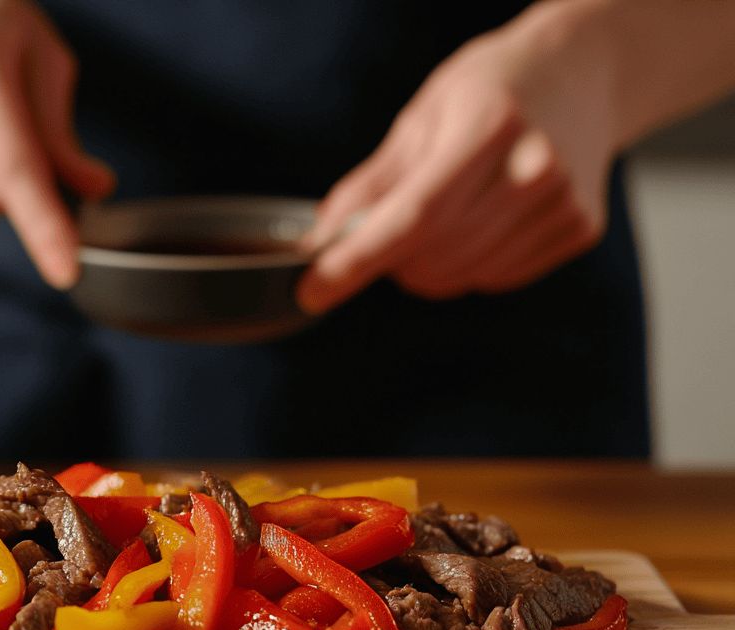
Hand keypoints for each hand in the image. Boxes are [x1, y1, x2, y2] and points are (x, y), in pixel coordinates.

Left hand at [297, 6, 617, 312]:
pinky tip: (482, 218)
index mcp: (489, 128)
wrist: (582, 73)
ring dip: (429, 264)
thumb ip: (371, 185)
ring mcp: (564, 202)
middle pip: (432, 256)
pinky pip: (496, 278)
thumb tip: (322, 242)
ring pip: (461, 277)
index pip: (413, 217)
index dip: (357, 260)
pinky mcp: (579, 228)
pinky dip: (470, 263)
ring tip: (445, 213)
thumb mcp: (422, 117)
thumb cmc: (492, 88)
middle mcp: (535, 168)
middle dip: (391, 258)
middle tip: (390, 226)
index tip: (312, 290)